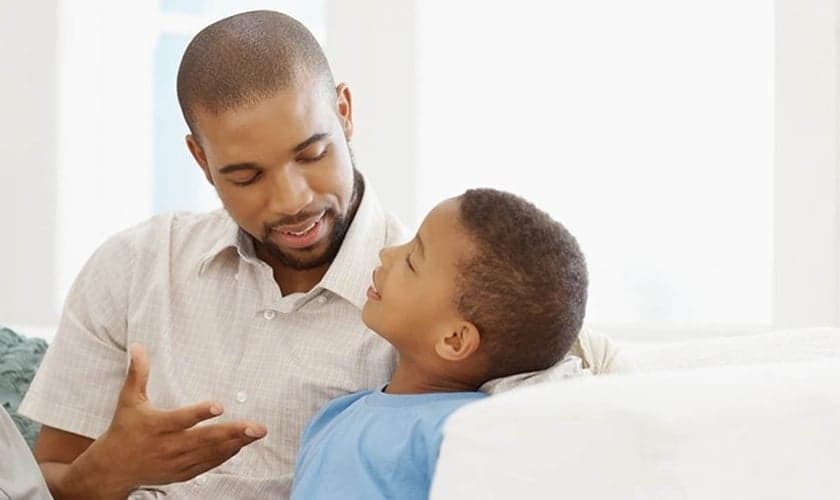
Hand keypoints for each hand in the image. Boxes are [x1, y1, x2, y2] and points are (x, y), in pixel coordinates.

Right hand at [71, 343, 266, 495]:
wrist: (113, 468)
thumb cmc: (123, 430)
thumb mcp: (128, 400)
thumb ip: (138, 374)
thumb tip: (139, 347)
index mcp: (157, 426)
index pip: (181, 419)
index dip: (200, 413)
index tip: (220, 406)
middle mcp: (169, 446)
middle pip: (205, 439)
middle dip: (233, 432)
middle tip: (257, 427)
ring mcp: (177, 462)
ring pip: (210, 453)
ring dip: (235, 443)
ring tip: (256, 434)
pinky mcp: (181, 473)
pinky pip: (207, 465)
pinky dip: (225, 456)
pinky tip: (240, 446)